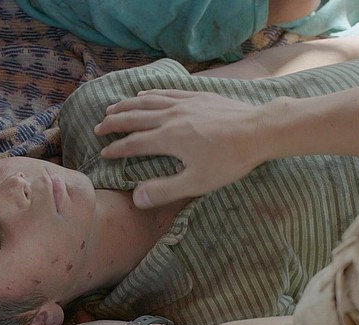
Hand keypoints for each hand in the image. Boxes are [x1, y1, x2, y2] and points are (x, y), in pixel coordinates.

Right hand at [94, 89, 271, 208]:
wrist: (260, 130)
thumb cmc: (230, 160)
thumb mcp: (198, 183)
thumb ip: (165, 190)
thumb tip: (136, 198)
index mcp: (167, 139)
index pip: (133, 143)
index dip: (116, 149)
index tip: (103, 153)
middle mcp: (170, 117)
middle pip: (134, 117)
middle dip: (114, 123)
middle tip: (98, 128)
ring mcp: (183, 103)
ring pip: (147, 101)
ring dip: (127, 105)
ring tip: (112, 108)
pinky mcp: (197, 96)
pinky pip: (166, 92)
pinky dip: (150, 93)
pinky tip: (143, 93)